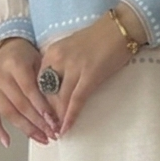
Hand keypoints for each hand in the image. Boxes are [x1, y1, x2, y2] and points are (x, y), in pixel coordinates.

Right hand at [0, 38, 57, 146]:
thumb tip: (61, 102)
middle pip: (21, 104)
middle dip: (38, 122)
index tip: (54, 119)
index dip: (42, 106)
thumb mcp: (40, 60)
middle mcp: (1, 78)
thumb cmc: (27, 56)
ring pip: (9, 113)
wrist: (7, 49)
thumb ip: (46, 78)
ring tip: (42, 138)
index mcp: (15, 65)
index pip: (30, 90)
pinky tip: (7, 142)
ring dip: (27, 129)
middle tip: (53, 132)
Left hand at [33, 11, 136, 135]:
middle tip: (46, 128)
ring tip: (56, 132)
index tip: (40, 114)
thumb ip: (62, 63)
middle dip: (46, 113)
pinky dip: (70, 116)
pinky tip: (67, 127)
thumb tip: (59, 85)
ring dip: (57, 118)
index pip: (38, 82)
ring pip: (60, 99)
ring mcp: (74, 67)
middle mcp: (59, 59)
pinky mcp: (91, 75)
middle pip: (46, 92)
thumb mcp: (72, 47)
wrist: (121, 28)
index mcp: (52, 52)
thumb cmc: (100, 37)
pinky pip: (77, 100)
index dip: (38, 100)